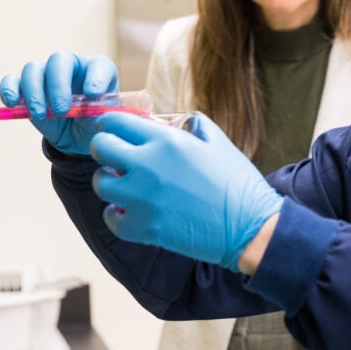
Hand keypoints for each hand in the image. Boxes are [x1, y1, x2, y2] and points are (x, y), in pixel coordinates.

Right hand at [0, 53, 117, 155]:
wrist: (78, 134)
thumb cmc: (95, 121)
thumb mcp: (103, 121)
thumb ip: (100, 113)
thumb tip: (90, 107)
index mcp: (97, 69)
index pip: (98, 65)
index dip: (96, 77)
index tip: (93, 95)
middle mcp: (71, 66)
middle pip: (59, 61)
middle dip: (58, 85)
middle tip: (62, 110)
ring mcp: (46, 74)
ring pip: (33, 69)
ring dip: (34, 92)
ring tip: (40, 114)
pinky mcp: (26, 87)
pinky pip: (12, 80)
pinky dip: (9, 89)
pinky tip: (12, 103)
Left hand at [90, 112, 283, 272]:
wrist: (250, 227)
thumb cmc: (239, 184)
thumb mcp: (219, 143)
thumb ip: (193, 125)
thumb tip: (174, 123)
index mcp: (167, 140)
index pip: (115, 122)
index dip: (111, 125)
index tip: (114, 131)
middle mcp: (149, 165)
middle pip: (100, 147)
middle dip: (105, 149)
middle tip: (117, 157)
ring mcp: (143, 198)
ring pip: (101, 183)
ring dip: (110, 181)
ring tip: (126, 185)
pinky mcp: (143, 228)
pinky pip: (110, 218)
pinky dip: (117, 215)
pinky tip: (131, 211)